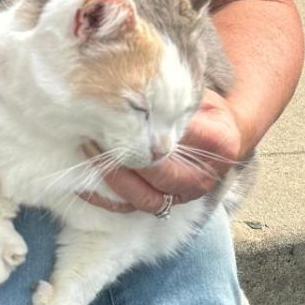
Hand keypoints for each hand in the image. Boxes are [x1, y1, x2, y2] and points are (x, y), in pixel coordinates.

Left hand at [77, 91, 245, 214]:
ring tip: (90, 150)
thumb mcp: (198, 95)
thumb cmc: (203, 110)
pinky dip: (106, 199)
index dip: (147, 128)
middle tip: (96, 133)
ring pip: (144, 197)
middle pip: (160, 172)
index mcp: (218, 143)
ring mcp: (184, 196)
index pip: (177, 138)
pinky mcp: (164, 205)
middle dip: (126, 155)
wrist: (218, 136)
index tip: (118, 112)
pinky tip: (86, 182)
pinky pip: (131, 209)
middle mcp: (203, 176)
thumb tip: (136, 96)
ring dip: (113, 177)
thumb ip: (175, 99)